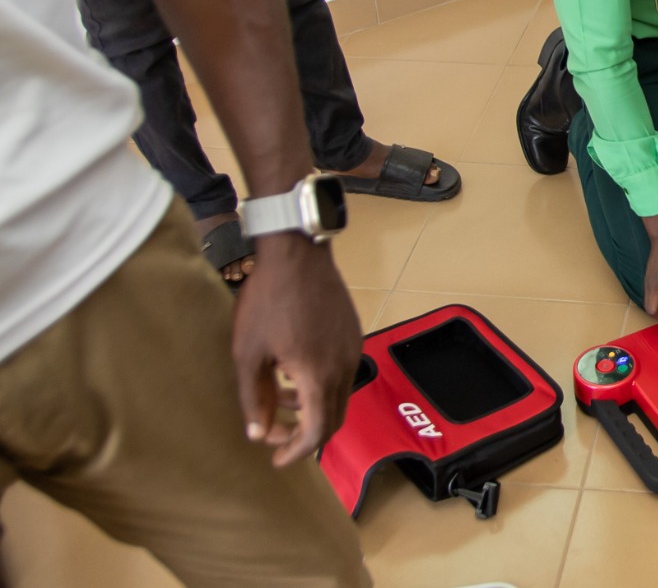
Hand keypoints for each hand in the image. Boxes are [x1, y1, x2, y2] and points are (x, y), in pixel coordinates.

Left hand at [231, 235, 361, 466]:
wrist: (297, 254)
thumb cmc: (267, 301)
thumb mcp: (249, 353)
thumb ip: (255, 398)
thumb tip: (258, 434)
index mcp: (319, 376)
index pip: (317, 431)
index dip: (296, 451)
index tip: (276, 459)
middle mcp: (344, 366)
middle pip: (334, 418)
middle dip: (306, 435)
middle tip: (277, 437)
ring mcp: (352, 348)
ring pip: (339, 395)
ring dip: (313, 408)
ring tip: (282, 400)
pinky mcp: (353, 333)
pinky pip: (342, 372)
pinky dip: (321, 385)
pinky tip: (295, 369)